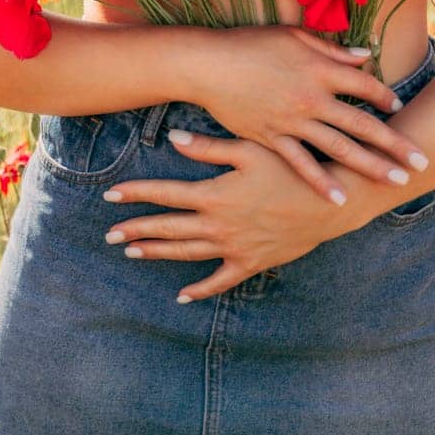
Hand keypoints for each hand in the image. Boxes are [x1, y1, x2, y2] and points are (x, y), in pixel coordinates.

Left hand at [101, 127, 355, 301]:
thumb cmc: (289, 169)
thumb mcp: (249, 150)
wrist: (326, 204)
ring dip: (157, 253)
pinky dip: (199, 290)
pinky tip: (181, 295)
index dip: (136, 193)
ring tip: (131, 253)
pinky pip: (220, 281)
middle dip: (136, 229)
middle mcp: (219, 224)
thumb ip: (209, 147)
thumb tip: (173, 139)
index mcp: (215, 194)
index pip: (166, 194)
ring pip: (186, 253)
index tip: (110, 195)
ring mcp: (233, 248)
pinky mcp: (250, 263)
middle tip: (109, 234)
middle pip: (168, 228)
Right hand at [189, 22, 427, 202]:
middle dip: (395, 144)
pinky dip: (322, 183)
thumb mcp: (292, 36)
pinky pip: (302, 164)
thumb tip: (365, 57)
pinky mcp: (272, 138)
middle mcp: (311, 97)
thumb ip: (331, 49)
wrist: (208, 65)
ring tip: (396, 181)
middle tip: (421, 160)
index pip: (363, 85)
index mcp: (319, 69)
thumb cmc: (250, 44)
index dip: (385, 97)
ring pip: (339, 148)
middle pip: (362, 123)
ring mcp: (293, 121)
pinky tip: (340, 199)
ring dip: (371, 166)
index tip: (400, 108)